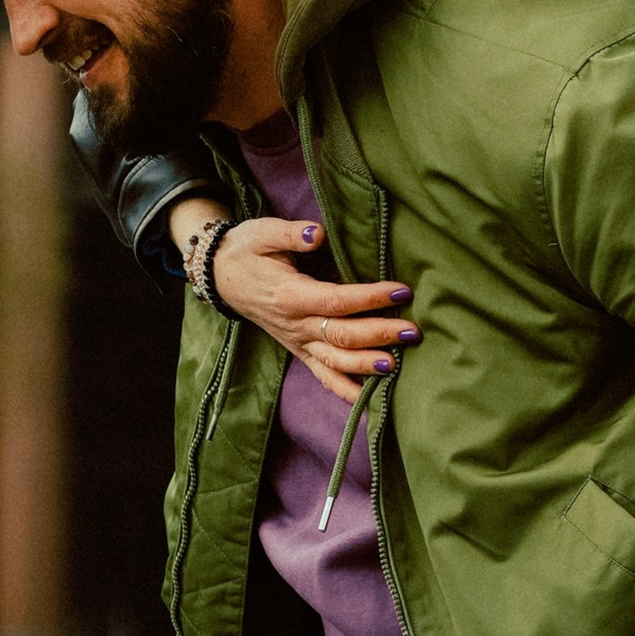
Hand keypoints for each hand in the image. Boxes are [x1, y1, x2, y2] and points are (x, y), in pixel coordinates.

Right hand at [177, 205, 418, 400]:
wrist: (221, 277)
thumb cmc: (247, 251)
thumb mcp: (263, 233)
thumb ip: (291, 234)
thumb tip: (317, 234)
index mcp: (290, 295)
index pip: (336, 301)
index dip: (370, 298)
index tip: (402, 291)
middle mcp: (295, 325)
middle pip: (341, 335)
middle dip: (379, 335)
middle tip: (413, 332)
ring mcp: (297, 342)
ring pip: (334, 362)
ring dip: (366, 366)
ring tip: (397, 366)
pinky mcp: (299, 350)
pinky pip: (323, 376)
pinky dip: (346, 391)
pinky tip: (370, 401)